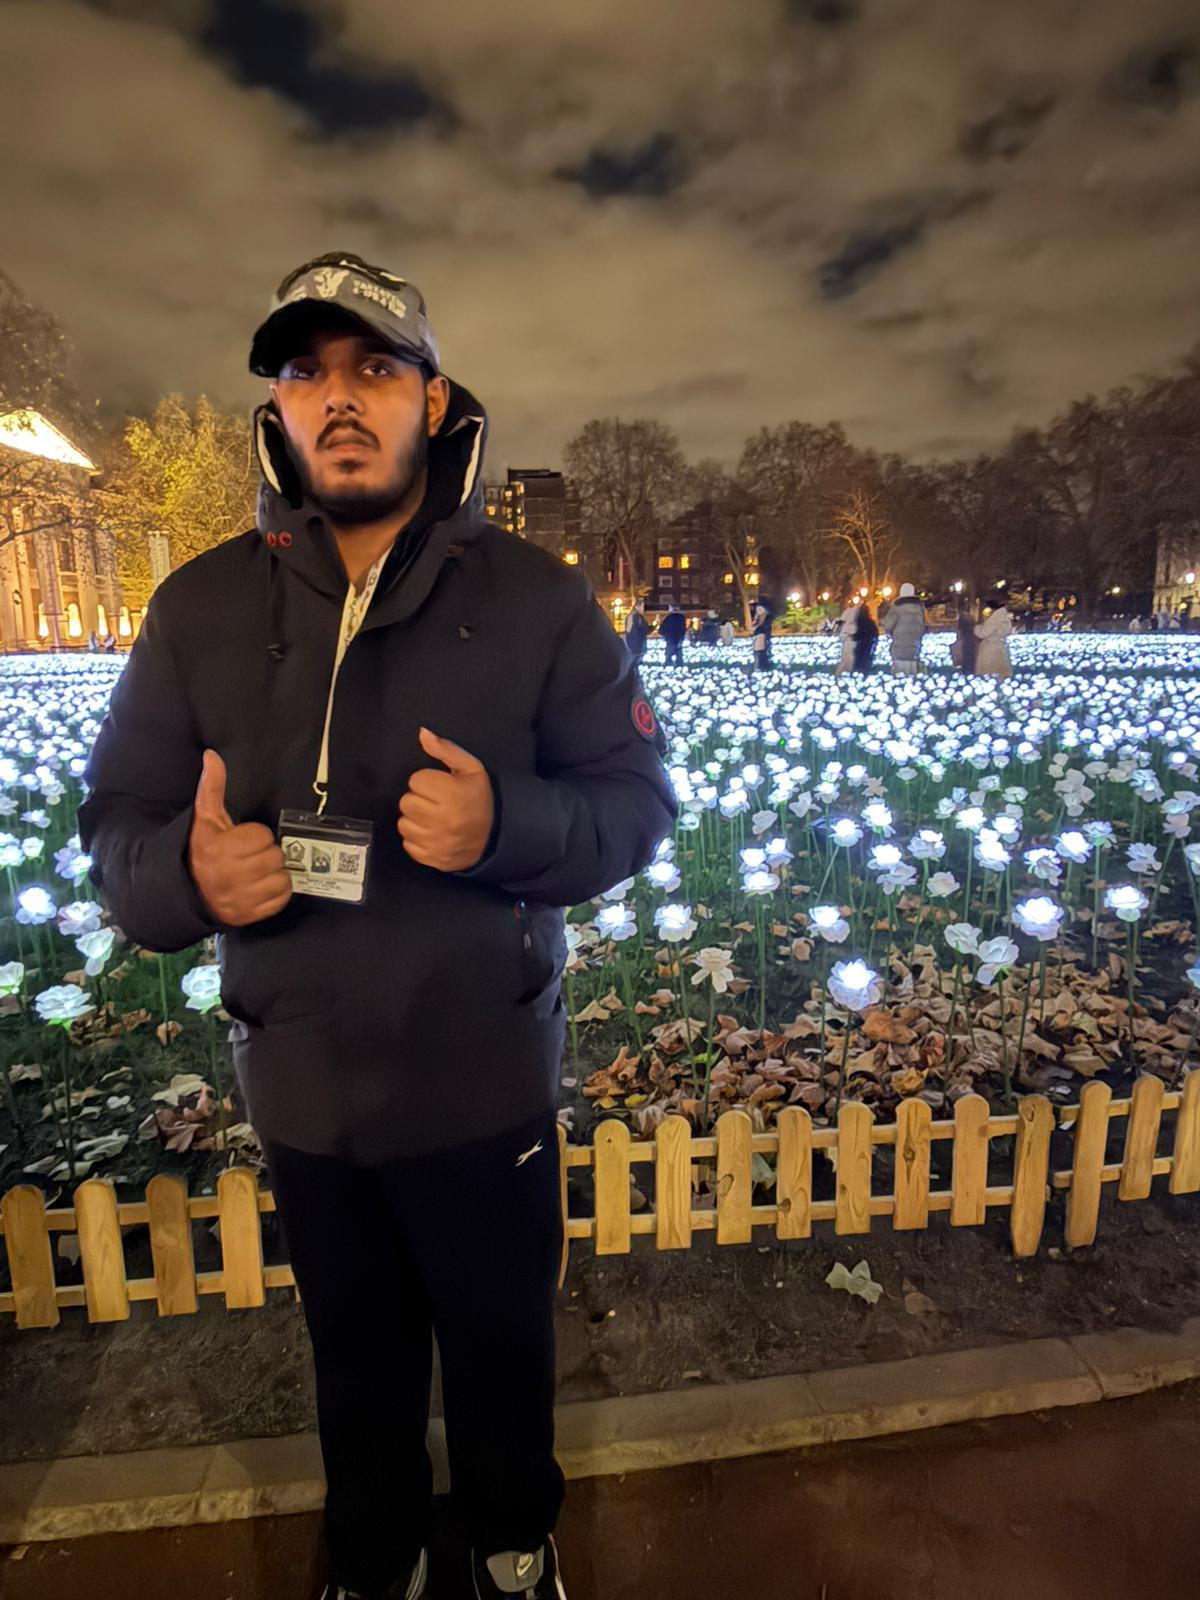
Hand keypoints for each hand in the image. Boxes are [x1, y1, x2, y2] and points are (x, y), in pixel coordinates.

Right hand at [187, 750, 292, 925]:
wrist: (191, 892)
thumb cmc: (203, 851)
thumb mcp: (206, 819)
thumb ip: (212, 787)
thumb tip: (212, 755)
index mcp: (222, 849)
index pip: (263, 836)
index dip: (255, 836)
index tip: (241, 842)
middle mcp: (232, 875)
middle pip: (275, 856)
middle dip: (266, 855)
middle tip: (249, 858)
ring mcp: (243, 898)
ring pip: (283, 878)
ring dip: (274, 874)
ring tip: (256, 873)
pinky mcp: (252, 915)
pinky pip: (282, 898)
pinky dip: (277, 893)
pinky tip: (261, 887)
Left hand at [397, 727, 493, 871]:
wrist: (493, 837)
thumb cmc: (479, 798)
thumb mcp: (471, 769)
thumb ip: (446, 749)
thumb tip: (422, 733)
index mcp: (453, 794)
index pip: (416, 780)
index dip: (427, 781)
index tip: (440, 787)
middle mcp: (443, 820)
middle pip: (406, 802)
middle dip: (419, 800)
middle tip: (436, 803)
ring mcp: (436, 842)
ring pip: (404, 823)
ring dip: (415, 819)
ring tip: (432, 818)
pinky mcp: (431, 858)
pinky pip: (408, 844)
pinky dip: (417, 839)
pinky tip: (432, 834)